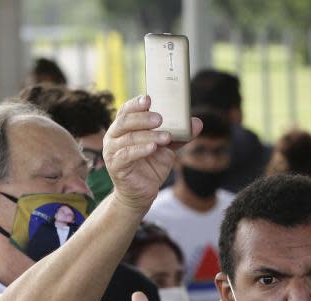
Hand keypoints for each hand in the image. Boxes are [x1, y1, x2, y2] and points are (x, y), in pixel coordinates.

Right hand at [103, 95, 203, 210]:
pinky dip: (140, 150)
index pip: (127, 110)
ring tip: (166, 136)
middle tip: (160, 118)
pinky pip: (126, 155)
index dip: (136, 104)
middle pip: (125, 121)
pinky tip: (153, 148)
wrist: (142, 193)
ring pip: (128, 138)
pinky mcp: (115, 166)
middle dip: (143, 118)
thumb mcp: (168, 149)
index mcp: (124, 128)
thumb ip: (180, 135)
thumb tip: (198, 122)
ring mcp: (112, 151)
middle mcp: (114, 136)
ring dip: (148, 136)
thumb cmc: (151, 166)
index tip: (149, 98)